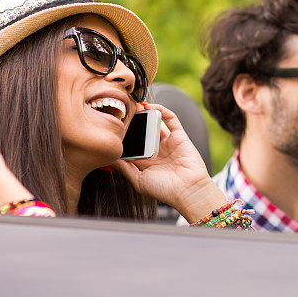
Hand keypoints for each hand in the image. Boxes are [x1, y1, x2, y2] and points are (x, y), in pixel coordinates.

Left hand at [110, 102, 225, 222]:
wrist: (188, 190)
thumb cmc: (165, 190)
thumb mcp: (138, 181)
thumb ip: (124, 168)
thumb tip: (110, 158)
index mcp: (147, 162)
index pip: (133, 144)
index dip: (125, 136)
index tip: (114, 128)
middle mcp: (157, 151)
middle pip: (143, 131)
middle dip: (133, 122)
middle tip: (123, 114)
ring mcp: (168, 142)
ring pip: (155, 123)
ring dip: (145, 113)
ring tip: (133, 107)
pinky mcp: (179, 136)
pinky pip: (171, 118)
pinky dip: (161, 110)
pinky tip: (149, 106)